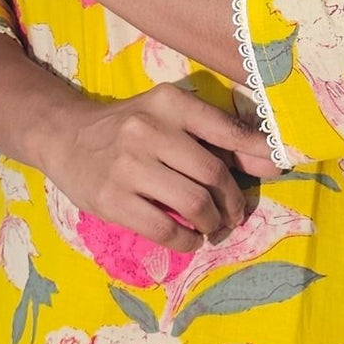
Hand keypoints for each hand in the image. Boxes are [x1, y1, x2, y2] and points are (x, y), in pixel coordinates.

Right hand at [33, 83, 289, 250]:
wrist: (65, 135)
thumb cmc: (129, 127)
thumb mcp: (169, 118)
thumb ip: (219, 138)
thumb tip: (273, 162)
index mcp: (169, 103)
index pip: (227, 130)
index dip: (258, 154)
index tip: (279, 169)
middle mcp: (148, 130)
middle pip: (213, 174)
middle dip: (233, 202)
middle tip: (234, 214)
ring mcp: (127, 166)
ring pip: (194, 204)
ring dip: (213, 224)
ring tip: (213, 227)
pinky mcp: (112, 199)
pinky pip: (165, 229)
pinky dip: (188, 241)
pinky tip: (189, 238)